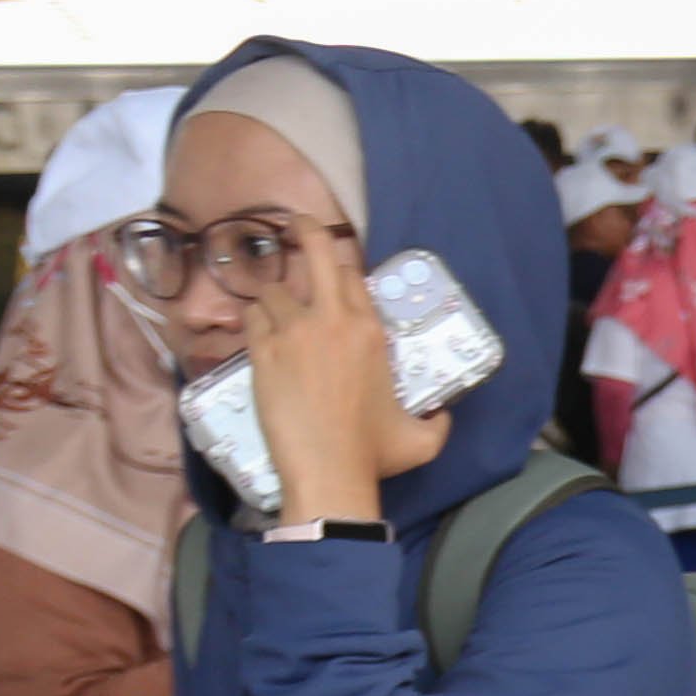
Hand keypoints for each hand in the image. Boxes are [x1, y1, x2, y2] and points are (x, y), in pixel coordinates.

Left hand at [244, 224, 426, 521]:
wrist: (329, 472)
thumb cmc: (374, 454)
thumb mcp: (421, 439)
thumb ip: (437, 422)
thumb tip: (444, 416)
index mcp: (370, 332)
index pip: (354, 275)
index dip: (341, 264)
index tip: (334, 266)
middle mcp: (332, 321)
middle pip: (315, 254)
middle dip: (305, 231)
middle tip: (295, 223)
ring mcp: (293, 334)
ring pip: (273, 290)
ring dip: (272, 296)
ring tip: (270, 308)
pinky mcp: (263, 354)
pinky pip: (251, 319)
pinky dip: (252, 321)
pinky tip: (254, 331)